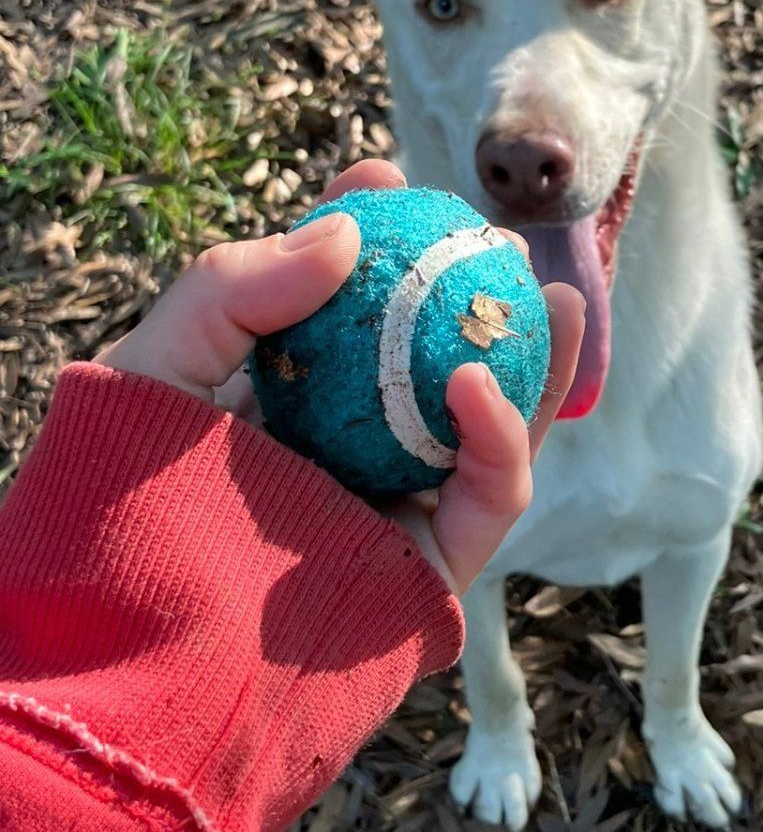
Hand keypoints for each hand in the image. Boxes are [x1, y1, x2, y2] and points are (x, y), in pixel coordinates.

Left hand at [95, 159, 584, 595]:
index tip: (384, 181)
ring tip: (560, 296)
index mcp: (287, 400)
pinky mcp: (433, 563)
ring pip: (487, 425)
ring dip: (532, 362)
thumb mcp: (158, 369)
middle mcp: (349, 449)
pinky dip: (501, 434)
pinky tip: (476, 380)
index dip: (371, 240)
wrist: (146, 656)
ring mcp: (395, 504)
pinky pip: (488, 491)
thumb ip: (233, 287)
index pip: (344, 309)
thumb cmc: (127, 510)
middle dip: (475, 298)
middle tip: (494, 238)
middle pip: (433, 362)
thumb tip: (345, 232)